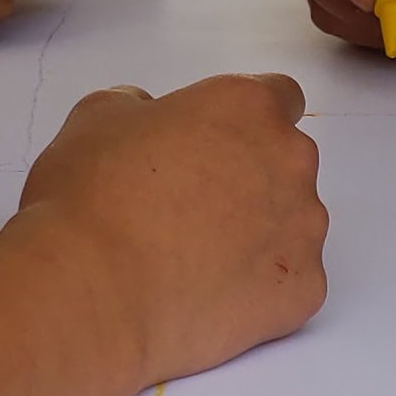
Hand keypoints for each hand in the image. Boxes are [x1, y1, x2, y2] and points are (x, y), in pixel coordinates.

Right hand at [16, 75, 328, 395]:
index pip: (280, 99)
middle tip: (194, 209)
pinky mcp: (303, 290)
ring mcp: (304, 229)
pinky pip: (290, 285)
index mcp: (247, 106)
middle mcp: (290, 160)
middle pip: (287, 164)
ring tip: (195, 260)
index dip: (246, 124)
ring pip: (293, 226)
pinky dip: (258, 290)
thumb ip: (140, 106)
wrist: (95, 290)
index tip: (218, 147)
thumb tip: (151, 119)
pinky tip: (208, 297)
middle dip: (252, 181)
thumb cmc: (91, 198)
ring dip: (258, 235)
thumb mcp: (98, 118)